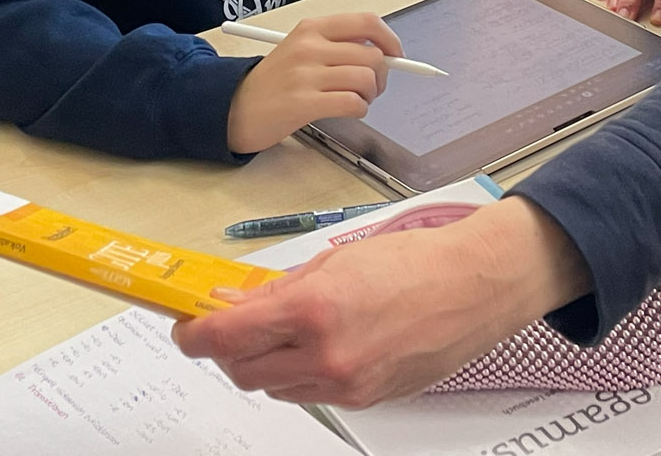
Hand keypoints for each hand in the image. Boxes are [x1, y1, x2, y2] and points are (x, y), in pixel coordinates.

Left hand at [173, 196, 588, 405]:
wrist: (474, 286)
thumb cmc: (417, 263)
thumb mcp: (337, 260)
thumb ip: (280, 288)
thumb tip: (236, 301)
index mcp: (313, 312)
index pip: (226, 339)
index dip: (194, 336)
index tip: (186, 328)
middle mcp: (326, 357)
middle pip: (244, 372)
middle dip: (231, 350)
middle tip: (235, 324)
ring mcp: (346, 384)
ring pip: (276, 388)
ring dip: (268, 363)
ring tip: (289, 330)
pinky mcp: (365, 399)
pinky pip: (313, 394)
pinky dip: (304, 373)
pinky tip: (322, 344)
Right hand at [226, 13, 401, 153]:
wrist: (233, 107)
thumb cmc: (275, 81)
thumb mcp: (302, 49)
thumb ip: (339, 47)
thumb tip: (385, 55)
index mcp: (312, 27)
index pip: (366, 22)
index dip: (389, 39)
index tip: (396, 55)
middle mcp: (309, 46)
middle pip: (372, 55)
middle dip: (382, 76)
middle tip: (371, 88)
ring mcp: (305, 74)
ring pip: (365, 79)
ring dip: (370, 95)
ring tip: (356, 101)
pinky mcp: (302, 103)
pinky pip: (352, 102)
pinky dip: (359, 109)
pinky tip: (346, 111)